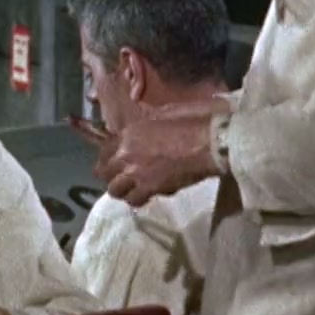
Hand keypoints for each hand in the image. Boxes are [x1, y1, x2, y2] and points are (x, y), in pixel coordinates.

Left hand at [95, 100, 228, 206]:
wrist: (210, 141)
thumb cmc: (193, 121)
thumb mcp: (164, 114)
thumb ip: (149, 123)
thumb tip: (148, 122)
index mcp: (129, 133)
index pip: (104, 149)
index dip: (107, 158)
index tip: (111, 163)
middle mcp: (126, 153)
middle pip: (104, 171)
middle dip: (110, 176)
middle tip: (120, 179)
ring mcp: (136, 172)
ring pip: (114, 190)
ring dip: (122, 190)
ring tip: (131, 191)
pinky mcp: (150, 187)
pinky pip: (134, 200)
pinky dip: (138, 200)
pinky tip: (145, 197)